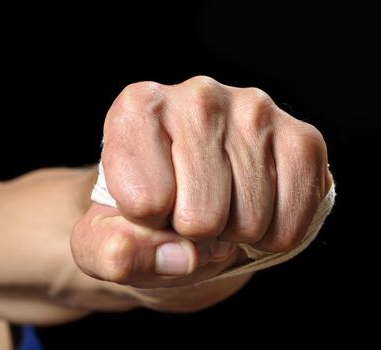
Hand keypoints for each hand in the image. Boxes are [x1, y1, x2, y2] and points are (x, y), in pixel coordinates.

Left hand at [72, 76, 330, 292]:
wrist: (189, 201)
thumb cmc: (142, 216)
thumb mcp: (103, 241)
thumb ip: (112, 251)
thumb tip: (179, 255)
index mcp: (139, 106)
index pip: (146, 202)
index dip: (147, 224)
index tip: (148, 206)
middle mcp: (199, 96)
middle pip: (201, 216)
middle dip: (192, 233)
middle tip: (186, 211)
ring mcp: (256, 112)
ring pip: (249, 223)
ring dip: (231, 235)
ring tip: (218, 206)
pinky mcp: (302, 140)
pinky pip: (290, 226)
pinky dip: (269, 237)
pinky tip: (252, 207)